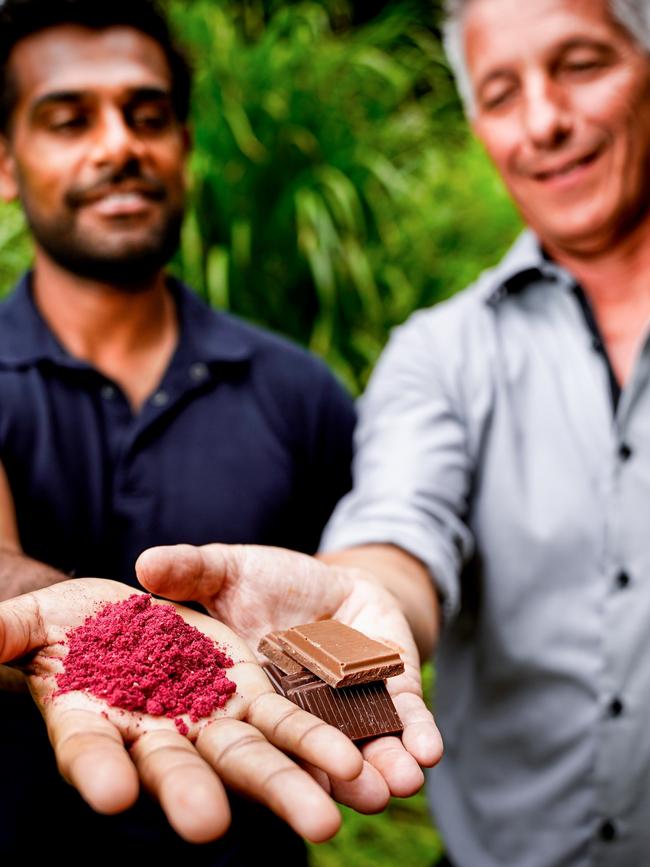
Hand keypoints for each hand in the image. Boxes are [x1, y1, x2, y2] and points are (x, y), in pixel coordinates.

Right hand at [0, 578, 363, 842]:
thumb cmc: (79, 622)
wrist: (138, 613)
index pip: (87, 752)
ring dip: (286, 788)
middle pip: (178, 771)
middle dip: (195, 796)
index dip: (96, 771)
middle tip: (209, 829)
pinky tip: (356, 768)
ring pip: (251, 757)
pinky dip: (322, 746)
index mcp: (96, 721)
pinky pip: (291, 723)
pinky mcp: (256, 697)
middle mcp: (157, 736)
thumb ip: (15, 628)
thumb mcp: (46, 616)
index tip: (111, 793)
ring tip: (323, 820)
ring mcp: (211, 719)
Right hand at [136, 544, 442, 810]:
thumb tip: (144, 566)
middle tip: (321, 822)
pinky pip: (403, 719)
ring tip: (385, 788)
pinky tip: (425, 752)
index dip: (227, 776)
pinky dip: (416, 735)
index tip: (219, 815)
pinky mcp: (388, 693)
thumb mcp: (228, 570)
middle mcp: (293, 720)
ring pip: (357, 753)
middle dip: (307, 791)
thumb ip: (192, 571)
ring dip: (373, 774)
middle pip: (296, 763)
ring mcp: (344, 711)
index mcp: (243, 702)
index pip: (234, 746)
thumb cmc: (268, 581)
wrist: (332, 579)